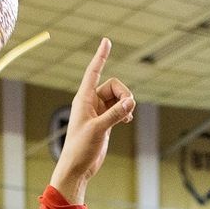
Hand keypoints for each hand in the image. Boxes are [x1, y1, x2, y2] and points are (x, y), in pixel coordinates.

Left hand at [50, 38, 134, 204]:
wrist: (78, 167)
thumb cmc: (80, 148)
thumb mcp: (99, 129)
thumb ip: (115, 114)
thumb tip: (131, 102)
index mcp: (84, 99)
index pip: (94, 71)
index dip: (101, 56)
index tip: (106, 41)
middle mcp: (91, 102)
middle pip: (114, 86)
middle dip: (124, 95)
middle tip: (128, 110)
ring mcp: (98, 111)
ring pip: (118, 98)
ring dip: (126, 105)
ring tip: (126, 118)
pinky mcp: (105, 121)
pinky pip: (119, 109)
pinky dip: (125, 112)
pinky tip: (126, 121)